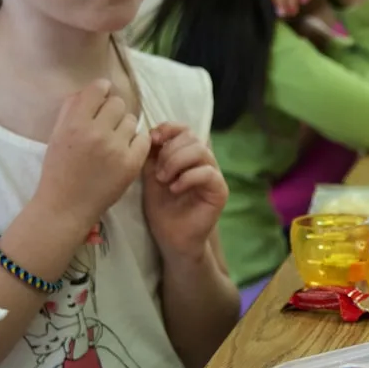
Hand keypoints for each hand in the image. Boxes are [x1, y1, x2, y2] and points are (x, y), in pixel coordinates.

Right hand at [35, 80, 150, 232]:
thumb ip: (71, 109)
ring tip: (113, 141)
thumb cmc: (58, 170)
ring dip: (124, 127)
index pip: (98, 89)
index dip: (101, 91)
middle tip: (106, 124)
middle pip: (118, 103)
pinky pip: (143, 139)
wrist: (66, 206)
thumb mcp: (57, 135)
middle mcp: (96, 133)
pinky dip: (135, 142)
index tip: (101, 98)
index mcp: (74, 124)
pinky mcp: (131, 163)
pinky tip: (124, 150)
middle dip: (112, 111)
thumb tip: (91, 90)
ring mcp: (116, 148)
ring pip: (131, 120)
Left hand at [142, 123, 227, 262]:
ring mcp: (214, 175)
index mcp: (188, 156)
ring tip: (164, 180)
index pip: (184, 130)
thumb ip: (152, 156)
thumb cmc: (162, 209)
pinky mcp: (220, 191)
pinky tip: (175, 189)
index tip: (152, 139)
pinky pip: (208, 173)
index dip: (169, 129)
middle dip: (170, 150)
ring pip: (201, 152)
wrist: (172, 238)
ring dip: (177, 162)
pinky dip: (188, 178)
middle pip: (192, 137)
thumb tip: (149, 134)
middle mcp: (204, 162)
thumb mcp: (151, 177)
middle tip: (158, 172)